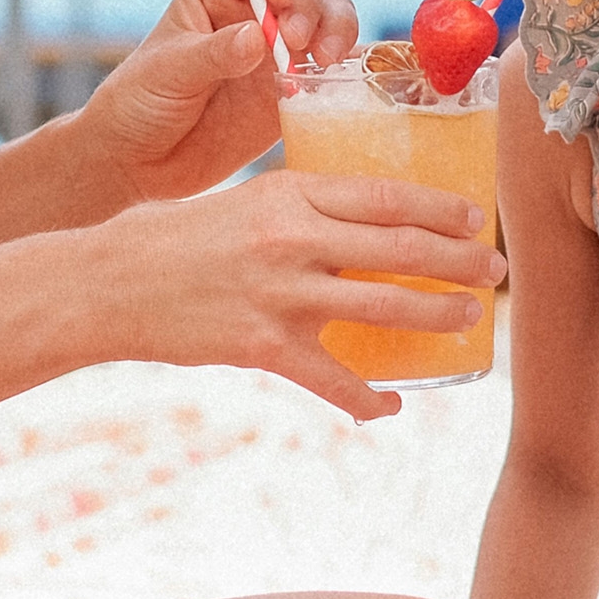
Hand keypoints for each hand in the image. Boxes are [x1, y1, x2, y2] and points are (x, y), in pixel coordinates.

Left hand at [78, 0, 357, 201]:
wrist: (140, 161)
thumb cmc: (139, 103)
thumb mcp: (168, 72)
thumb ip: (214, 53)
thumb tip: (258, 35)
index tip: (278, 1)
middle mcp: (253, 14)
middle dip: (310, 5)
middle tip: (298, 39)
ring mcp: (278, 52)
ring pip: (327, 20)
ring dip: (337, 30)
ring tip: (325, 60)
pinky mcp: (294, 91)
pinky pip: (332, 71)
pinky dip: (346, 69)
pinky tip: (340, 81)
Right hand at [80, 169, 503, 420]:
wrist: (105, 284)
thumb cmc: (168, 238)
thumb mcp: (238, 201)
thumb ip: (294, 209)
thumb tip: (351, 222)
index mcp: (287, 193)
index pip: (384, 195)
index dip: (439, 207)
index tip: (473, 215)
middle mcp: (290, 239)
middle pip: (399, 248)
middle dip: (457, 260)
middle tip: (494, 269)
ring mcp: (279, 295)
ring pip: (383, 308)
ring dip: (436, 316)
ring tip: (467, 321)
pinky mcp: (262, 348)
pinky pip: (335, 381)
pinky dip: (370, 399)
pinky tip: (393, 404)